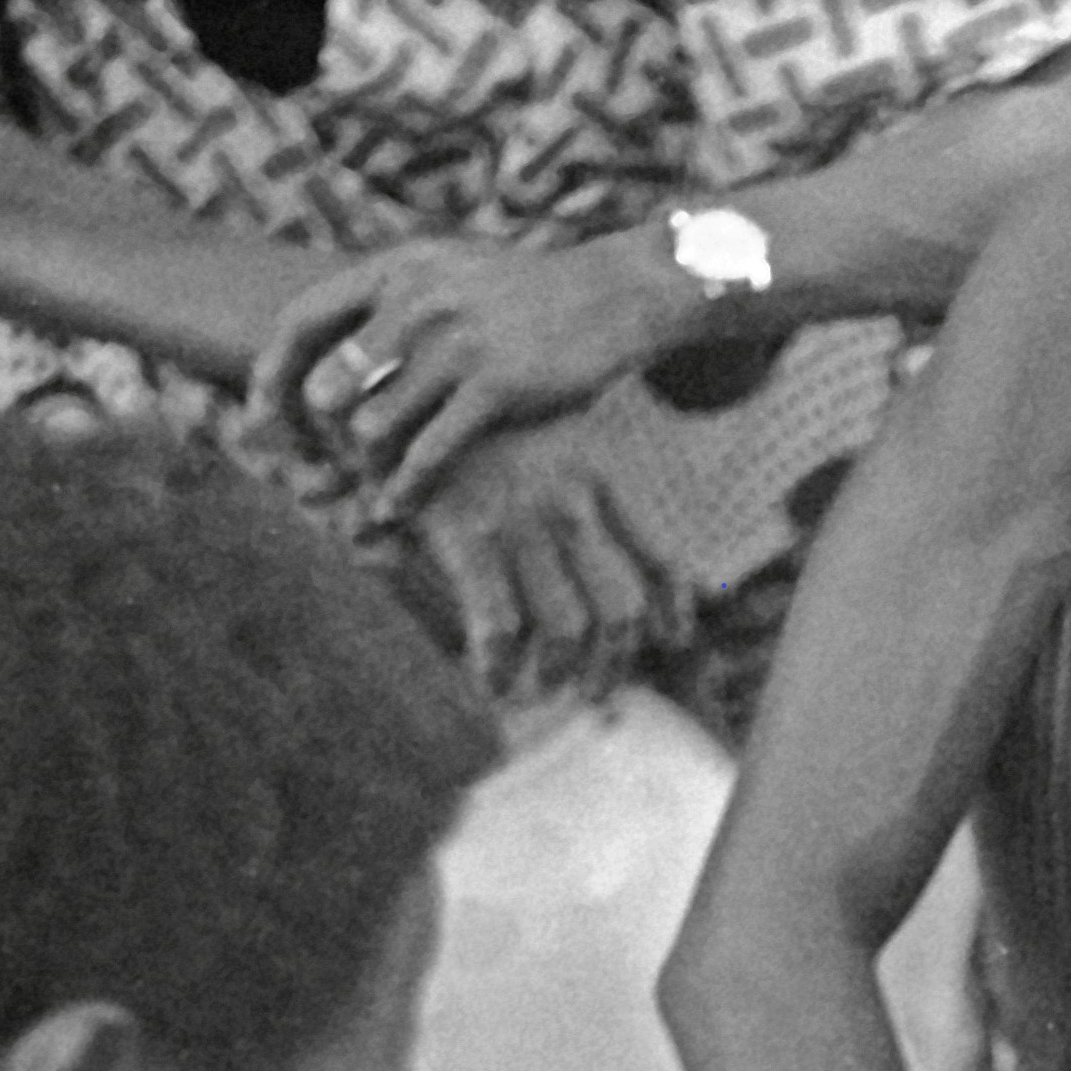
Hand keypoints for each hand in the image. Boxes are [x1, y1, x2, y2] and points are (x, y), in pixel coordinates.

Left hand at [266, 233, 681, 508]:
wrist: (614, 293)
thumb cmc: (527, 295)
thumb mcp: (451, 272)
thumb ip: (393, 300)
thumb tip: (330, 345)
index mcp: (398, 269)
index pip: (303, 321)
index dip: (270, 375)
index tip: (258, 417)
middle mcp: (418, 300)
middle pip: (328, 385)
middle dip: (320, 437)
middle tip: (320, 469)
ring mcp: (456, 343)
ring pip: (372, 425)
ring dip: (367, 468)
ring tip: (371, 486)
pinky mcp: (496, 386)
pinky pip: (426, 454)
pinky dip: (404, 490)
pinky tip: (396, 509)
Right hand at [392, 411, 687, 702]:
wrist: (396, 379)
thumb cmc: (468, 421)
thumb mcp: (539, 441)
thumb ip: (574, 495)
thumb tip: (604, 562)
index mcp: (597, 474)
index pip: (659, 557)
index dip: (674, 610)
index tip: (674, 639)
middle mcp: (569, 501)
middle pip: (619, 609)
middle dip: (613, 664)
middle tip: (595, 691)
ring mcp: (521, 520)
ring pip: (569, 629)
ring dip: (558, 674)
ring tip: (540, 691)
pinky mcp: (468, 536)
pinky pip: (501, 628)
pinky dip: (500, 667)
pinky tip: (492, 681)